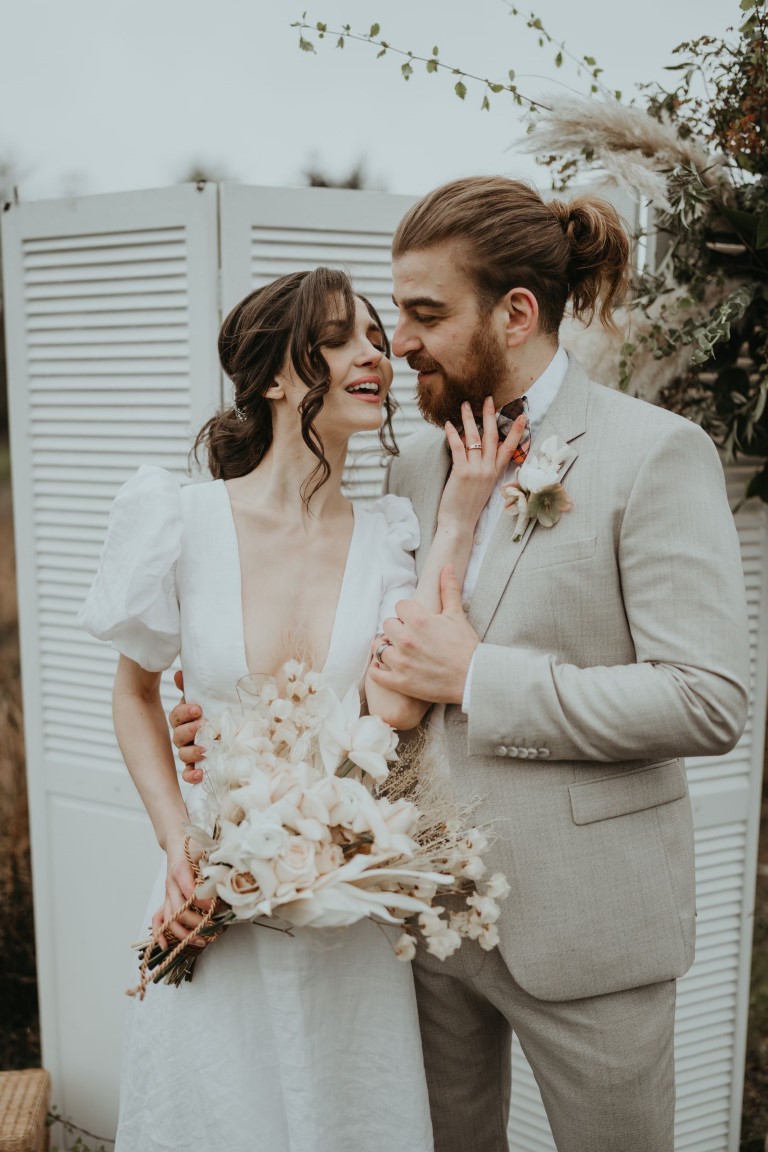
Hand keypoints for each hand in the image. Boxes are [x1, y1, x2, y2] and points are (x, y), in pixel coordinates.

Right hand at [151, 834, 211, 948]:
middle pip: (179, 911)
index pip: (190, 892)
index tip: (217, 907)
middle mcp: (172, 885)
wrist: (177, 843)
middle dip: (196, 923)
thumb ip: (214, 866)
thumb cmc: (193, 846)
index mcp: (181, 870)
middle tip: (213, 928)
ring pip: (170, 919)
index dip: (204, 903)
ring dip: (184, 934)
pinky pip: (158, 919)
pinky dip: (160, 934)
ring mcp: (167, 894)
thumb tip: (228, 882)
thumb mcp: (206, 850)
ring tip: (201, 941)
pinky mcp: (165, 900)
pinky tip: (167, 946)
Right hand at [168, 669, 204, 782]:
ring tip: (206, 750)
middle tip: (203, 726)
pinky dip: (192, 775)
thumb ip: (191, 687)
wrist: (232, 732)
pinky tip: (200, 775)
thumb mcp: (205, 699)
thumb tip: (178, 673)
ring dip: (193, 752)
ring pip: (183, 754)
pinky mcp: (195, 768)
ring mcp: (188, 752)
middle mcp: (183, 737)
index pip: (177, 716)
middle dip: (190, 730)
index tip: (198, 708)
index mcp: (184, 719)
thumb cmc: (214, 713)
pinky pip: (188, 774)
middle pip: (178, 735)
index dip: (185, 712)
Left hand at [369, 565, 478, 703]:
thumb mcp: (457, 615)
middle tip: (410, 637)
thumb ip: (448, 589)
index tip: (416, 622)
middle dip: (397, 629)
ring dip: (386, 648)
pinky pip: (376, 673)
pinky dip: (379, 670)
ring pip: (378, 647)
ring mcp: (401, 662)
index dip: (408, 613)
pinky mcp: (400, 682)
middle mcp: (406, 639)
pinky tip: (388, 668)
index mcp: (419, 621)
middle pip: (387, 625)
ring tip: (399, 652)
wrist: (473, 678)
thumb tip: (447, 566)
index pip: (400, 606)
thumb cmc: (466, 647)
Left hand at [439, 397, 526, 528]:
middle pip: (492, 436)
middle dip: (490, 416)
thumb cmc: (468, 507)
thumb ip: (484, 470)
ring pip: (474, 438)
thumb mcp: (483, 487)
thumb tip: (477, 451)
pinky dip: (452, 434)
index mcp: (496, 473)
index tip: (522, 416)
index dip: (516, 431)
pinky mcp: (462, 472)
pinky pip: (457, 447)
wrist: (459, 524)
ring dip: (469, 419)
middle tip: (488, 399)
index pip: (509, 448)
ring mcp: (476, 470)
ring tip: (464, 405)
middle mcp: (488, 470)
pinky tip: (448, 424)